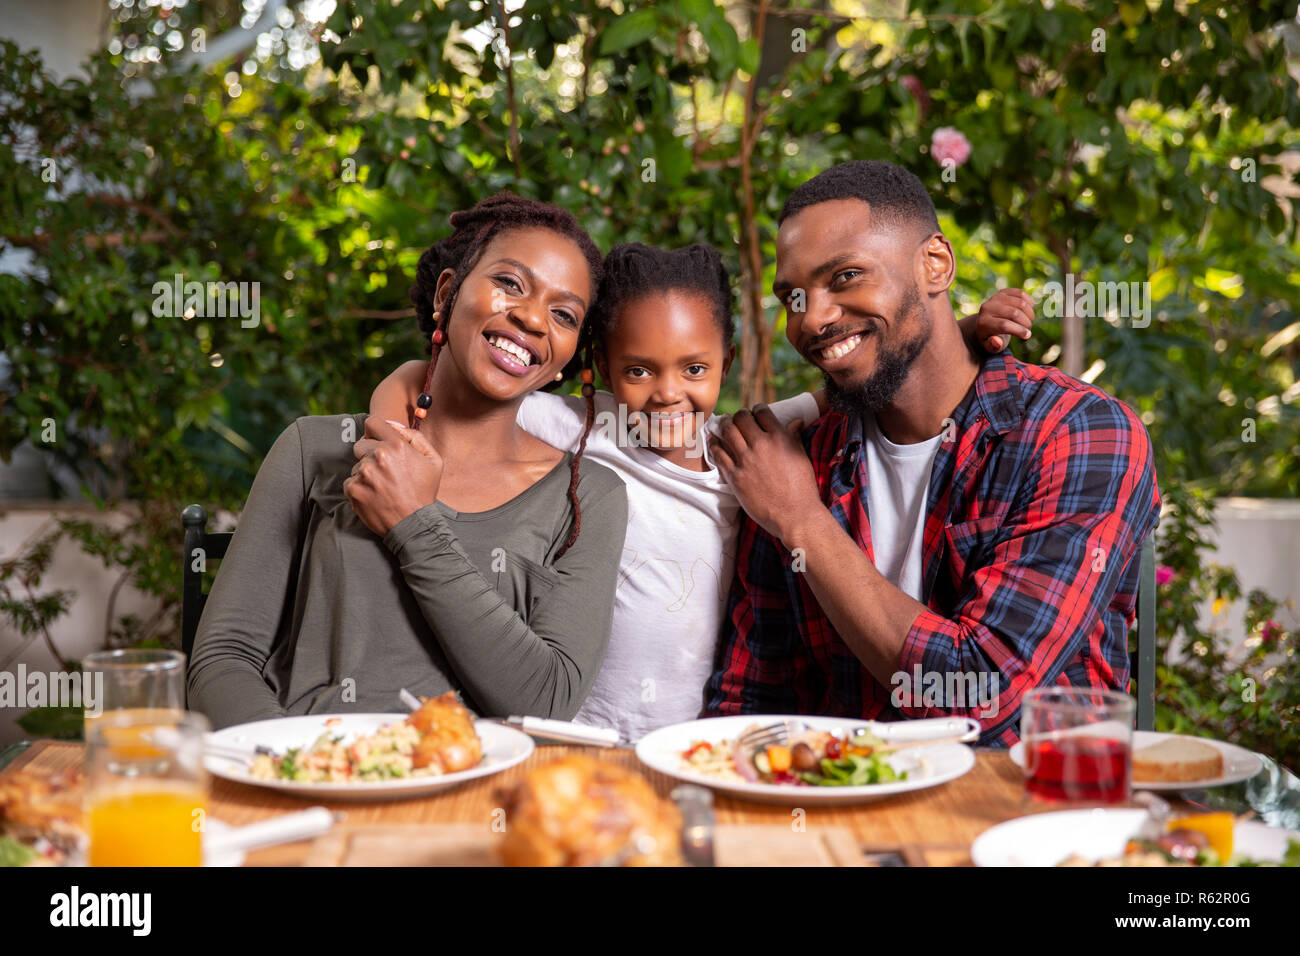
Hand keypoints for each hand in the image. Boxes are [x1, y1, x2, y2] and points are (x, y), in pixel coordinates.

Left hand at [343, 417, 443, 537]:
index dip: (375, 432)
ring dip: (366, 473)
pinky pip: (350, 481)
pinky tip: (375, 496)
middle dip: (370, 454)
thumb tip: (394, 426)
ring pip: (357, 465)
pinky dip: (359, 488)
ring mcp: (364, 473)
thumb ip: (415, 437)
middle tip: (384, 471)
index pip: (372, 423)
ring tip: (382, 487)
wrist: (413, 524)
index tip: (378, 442)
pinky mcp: (353, 489)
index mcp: (396, 445)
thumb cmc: (424, 492)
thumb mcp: (433, 460)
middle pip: (360, 444)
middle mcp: (378, 456)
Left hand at [708, 405, 821, 543]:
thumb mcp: (801, 458)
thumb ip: (794, 437)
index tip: (754, 414)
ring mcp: (746, 461)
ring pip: (727, 432)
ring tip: (724, 426)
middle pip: (741, 418)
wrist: (795, 516)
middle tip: (737, 420)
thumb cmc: (802, 488)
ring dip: (724, 426)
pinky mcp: (735, 477)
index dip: (757, 410)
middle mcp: (761, 445)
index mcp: (780, 438)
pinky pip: (719, 454)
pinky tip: (714, 443)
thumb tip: (796, 421)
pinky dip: (715, 445)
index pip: (762, 412)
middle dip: (738, 416)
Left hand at [972, 288, 1033, 351]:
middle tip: (1028, 329)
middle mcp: (987, 308)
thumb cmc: (991, 338)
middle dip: (1026, 323)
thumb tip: (997, 341)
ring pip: (1020, 303)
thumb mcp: (990, 346)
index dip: (1019, 330)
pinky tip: (1029, 312)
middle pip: (1014, 313)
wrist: (986, 323)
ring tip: (1029, 322)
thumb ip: (993, 346)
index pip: (1004, 325)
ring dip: (1030, 314)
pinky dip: (1029, 303)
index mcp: (983, 323)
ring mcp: (995, 298)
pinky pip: (1021, 294)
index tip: (1027, 336)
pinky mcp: (1002, 292)